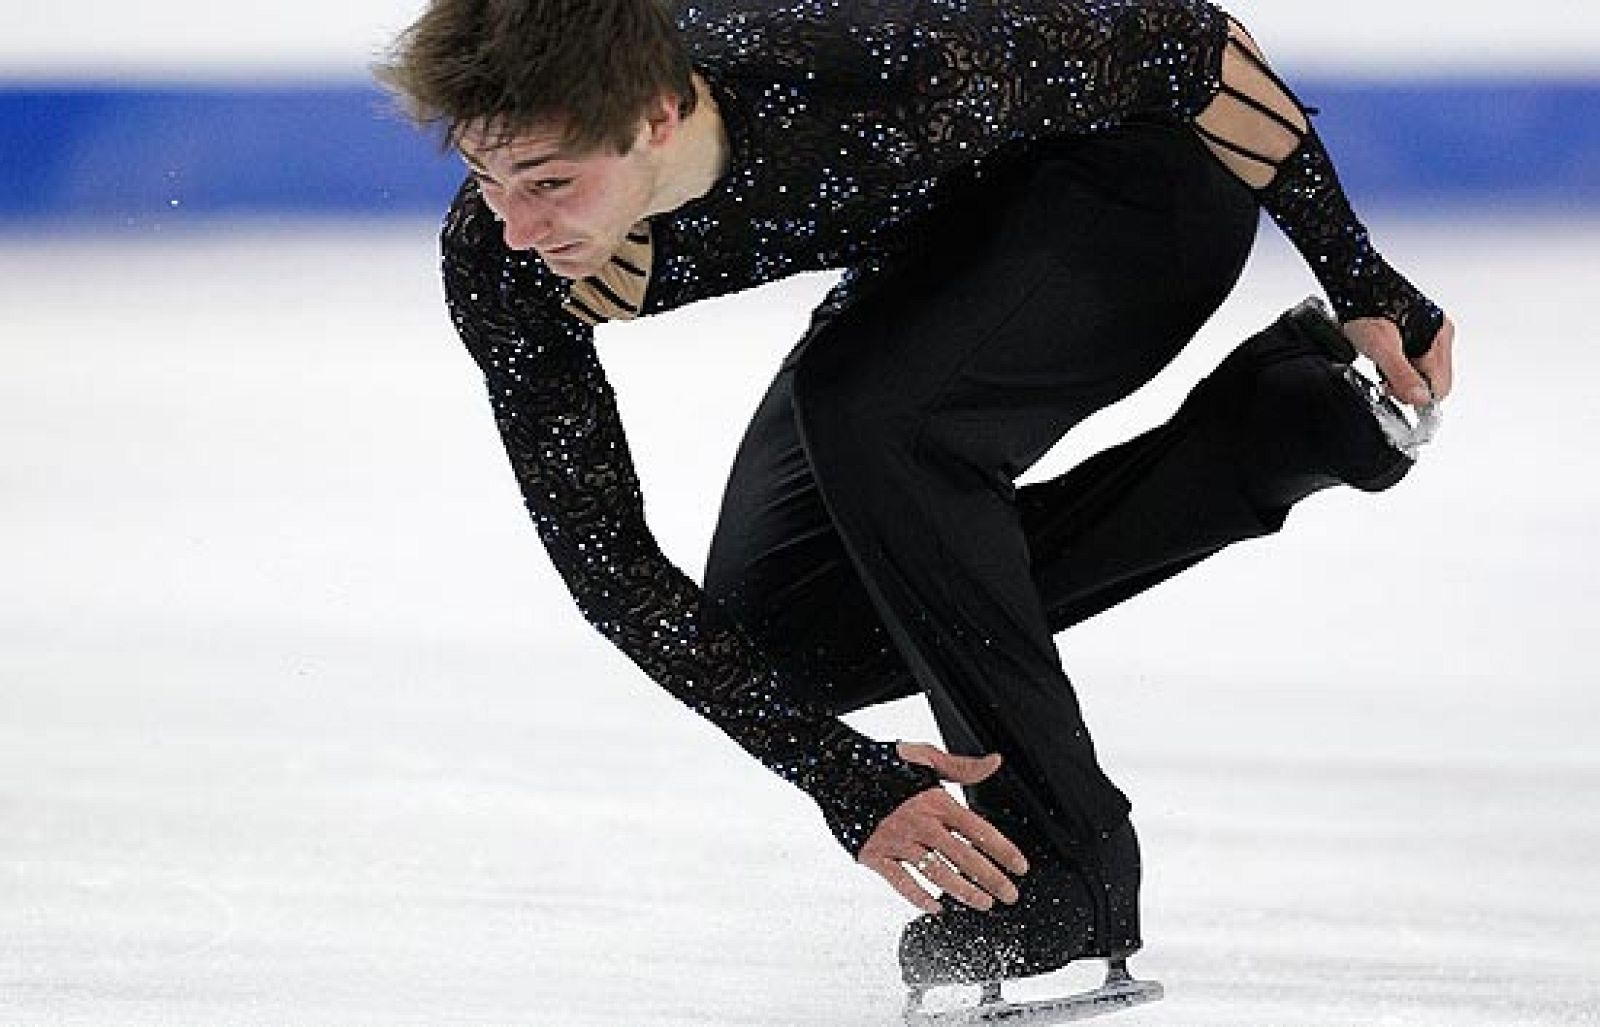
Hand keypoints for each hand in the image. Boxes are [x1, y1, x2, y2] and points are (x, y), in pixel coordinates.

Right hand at [856, 742, 1029, 914]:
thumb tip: (993, 762)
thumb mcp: (924, 756)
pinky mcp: (875, 855)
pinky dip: (920, 898)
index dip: (1003, 851)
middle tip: (1009, 895)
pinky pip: (901, 883)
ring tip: (983, 904)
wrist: (835, 771)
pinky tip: (936, 908)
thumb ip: (962, 766)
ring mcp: (897, 842)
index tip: (1020, 867)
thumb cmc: (881, 763)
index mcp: (935, 801)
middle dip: (991, 880)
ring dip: (964, 893)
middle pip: (964, 858)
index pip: (979, 831)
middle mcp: (919, 824)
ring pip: (937, 875)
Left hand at [1342, 314, 1454, 405]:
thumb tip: (1421, 399)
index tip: (1391, 390)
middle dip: (1409, 386)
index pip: (1440, 389)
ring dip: (1403, 376)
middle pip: (1434, 381)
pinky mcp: (1419, 330)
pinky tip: (1385, 357)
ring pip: (1424, 371)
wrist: (1357, 286)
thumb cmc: (1366, 311)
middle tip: (1384, 379)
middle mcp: (1441, 335)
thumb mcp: (1380, 347)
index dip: (1416, 397)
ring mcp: (1432, 332)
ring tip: (1381, 364)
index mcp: (1438, 339)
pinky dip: (1401, 364)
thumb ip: (1401, 374)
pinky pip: (1416, 358)